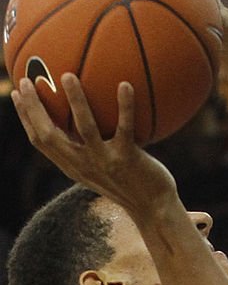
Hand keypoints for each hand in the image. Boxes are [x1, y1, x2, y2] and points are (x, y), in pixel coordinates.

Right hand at [12, 73, 177, 212]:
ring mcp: (105, 161)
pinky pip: (125, 127)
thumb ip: (90, 149)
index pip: (40, 141)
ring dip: (75, 101)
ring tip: (67, 76)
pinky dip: (125, 106)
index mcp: (73, 166)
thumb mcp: (103, 168)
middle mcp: (83, 165)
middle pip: (49, 134)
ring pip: (85, 128)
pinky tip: (125, 84)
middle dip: (34, 107)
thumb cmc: (131, 184)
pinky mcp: (127, 158)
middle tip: (28, 80)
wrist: (154, 208)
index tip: (17, 93)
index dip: (25, 117)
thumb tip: (85, 120)